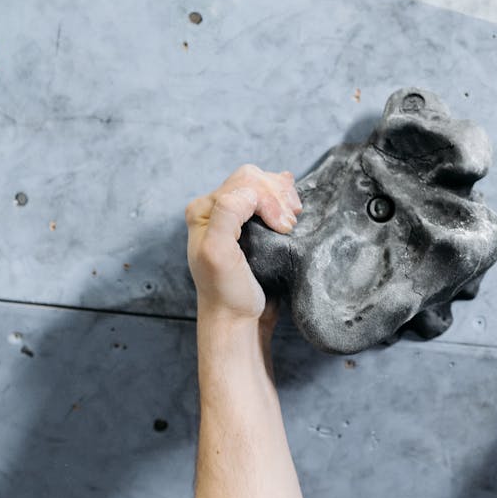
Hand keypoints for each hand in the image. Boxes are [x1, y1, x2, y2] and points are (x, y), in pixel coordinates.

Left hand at [185, 164, 302, 321]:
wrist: (238, 319)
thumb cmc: (226, 291)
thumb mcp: (218, 253)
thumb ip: (227, 214)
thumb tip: (251, 192)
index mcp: (203, 210)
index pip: (243, 182)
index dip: (268, 199)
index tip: (283, 228)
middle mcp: (216, 209)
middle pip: (254, 178)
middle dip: (278, 196)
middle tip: (290, 224)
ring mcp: (236, 216)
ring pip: (265, 185)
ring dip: (284, 198)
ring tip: (292, 221)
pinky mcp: (253, 226)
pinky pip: (272, 198)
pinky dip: (286, 199)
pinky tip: (293, 209)